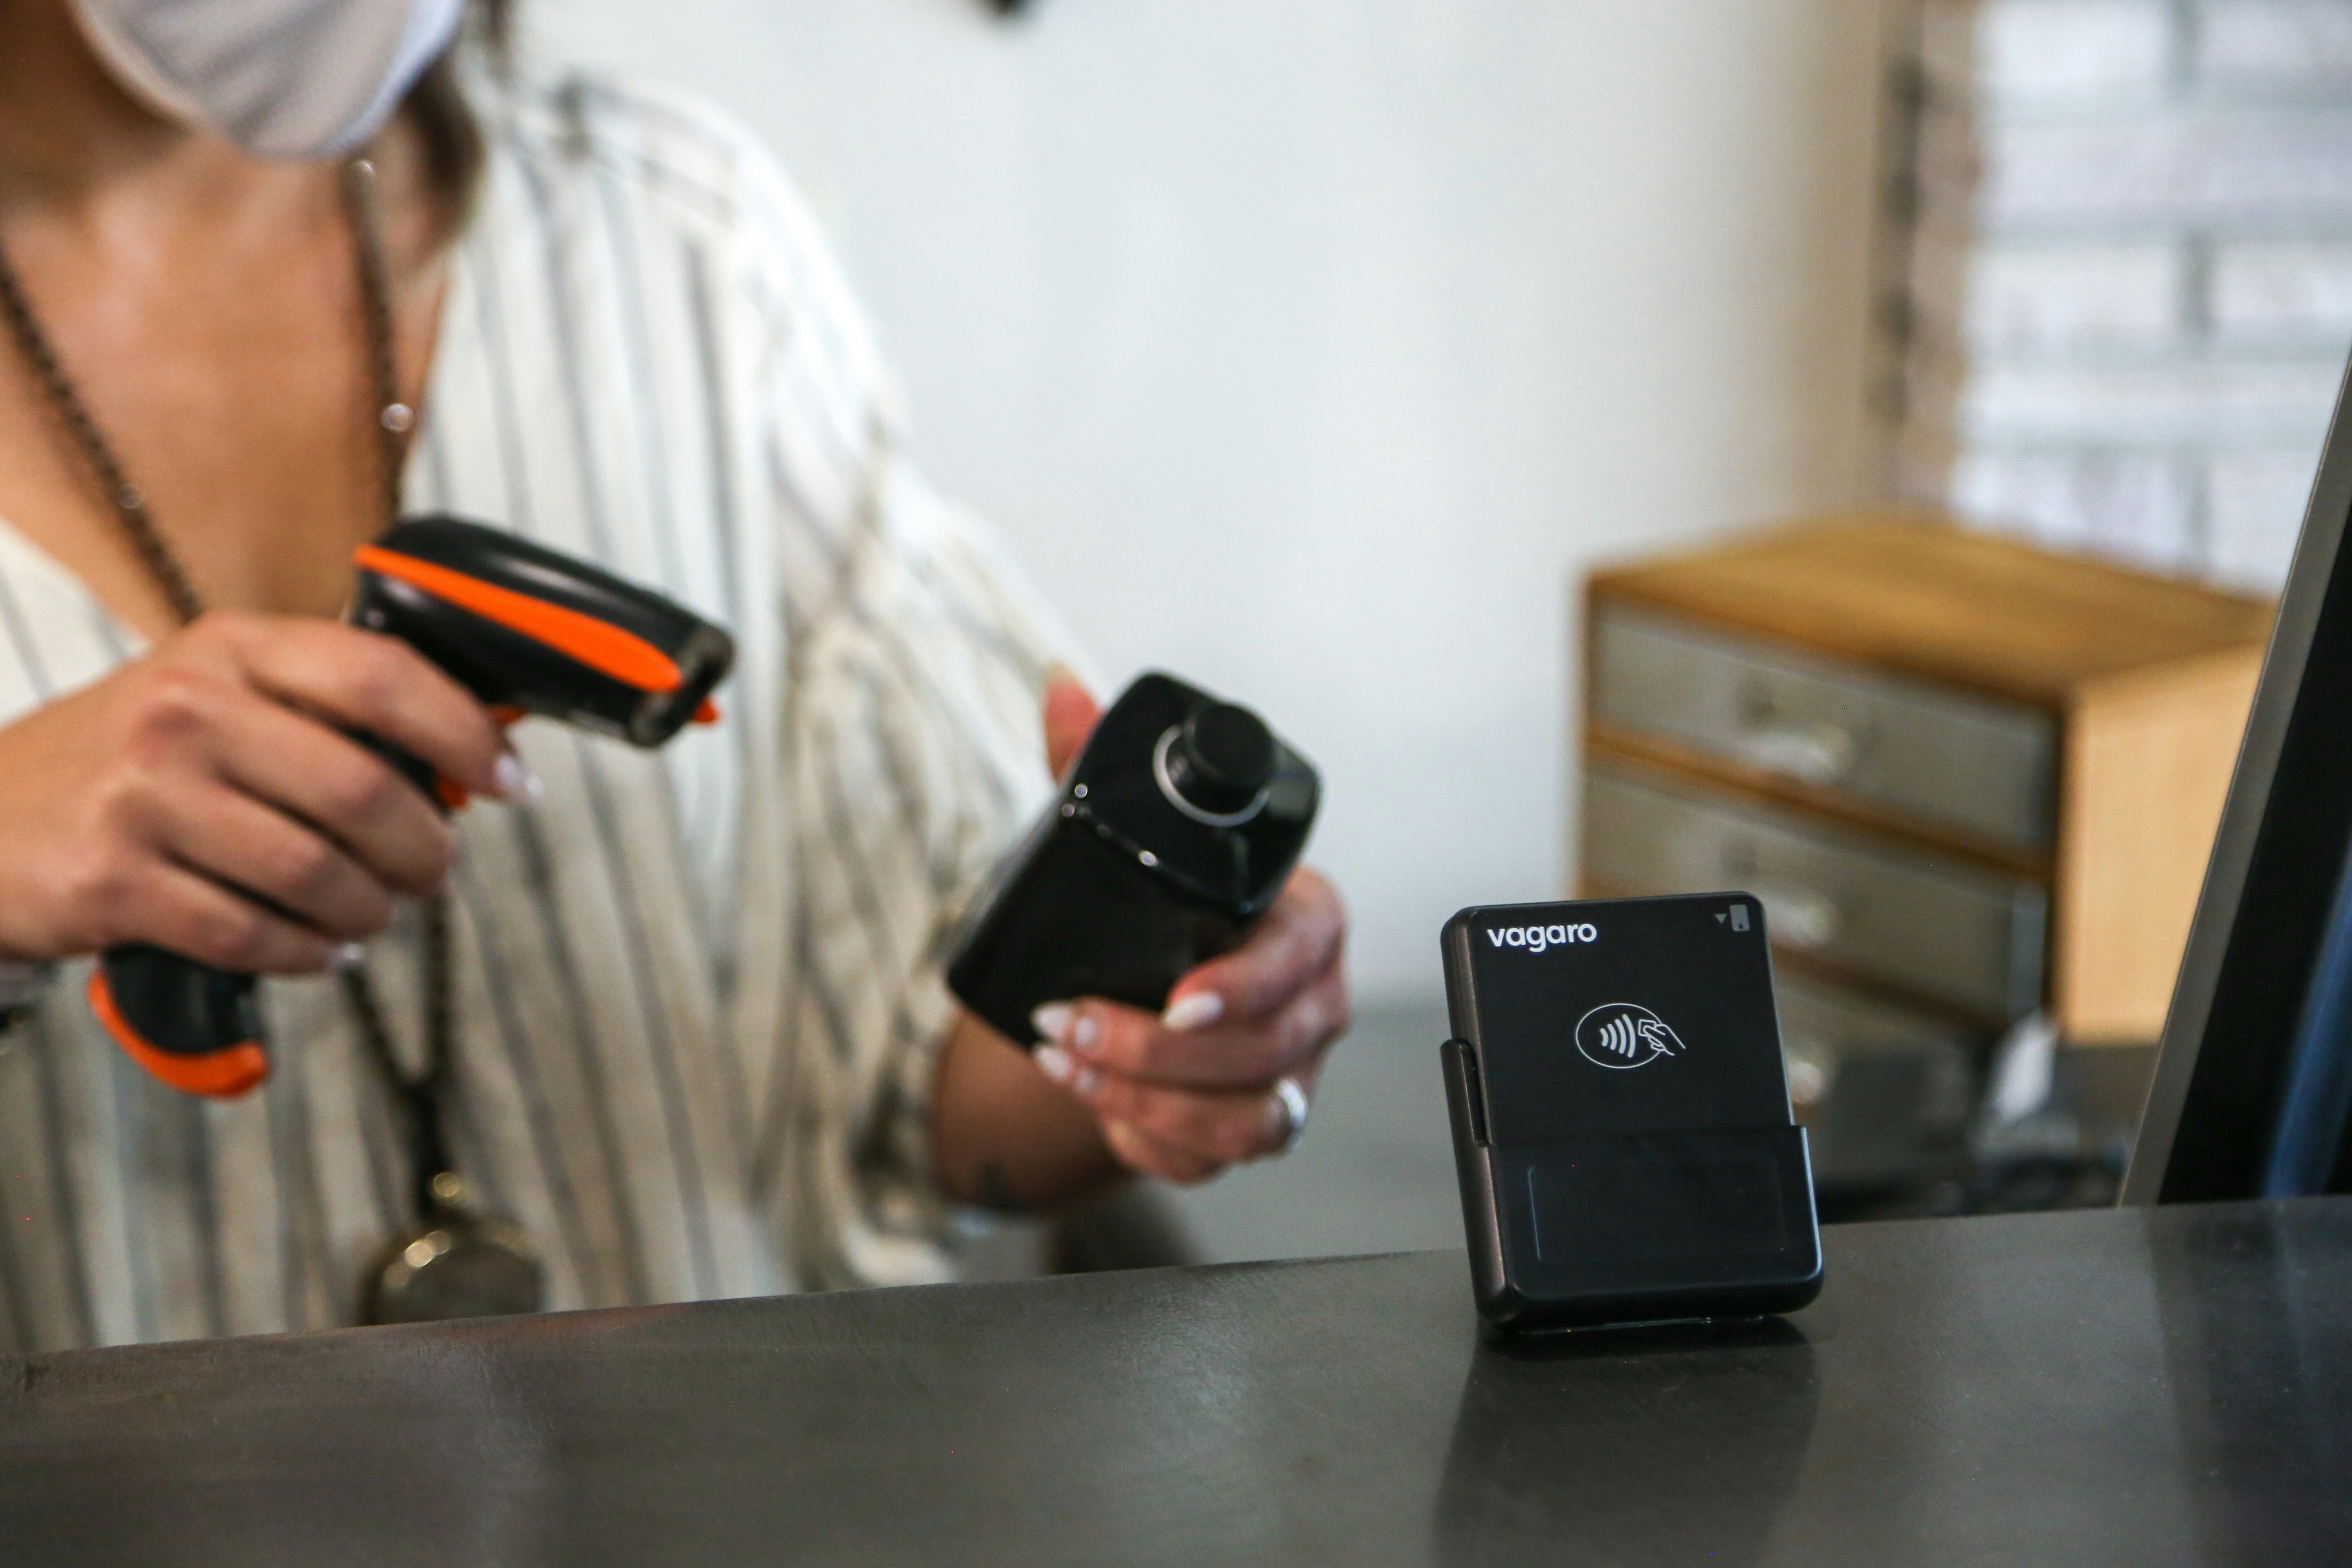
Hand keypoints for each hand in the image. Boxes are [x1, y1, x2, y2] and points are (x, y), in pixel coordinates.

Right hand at [0, 610, 517, 971]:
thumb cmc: (124, 766)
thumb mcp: (215, 700)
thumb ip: (324, 715)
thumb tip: (463, 760)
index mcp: (229, 649)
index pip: (383, 675)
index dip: (465, 733)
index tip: (510, 780)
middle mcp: (184, 710)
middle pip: (363, 790)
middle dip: (423, 848)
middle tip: (433, 873)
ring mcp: (142, 796)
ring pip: (316, 872)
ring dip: (367, 910)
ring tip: (369, 917)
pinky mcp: (110, 880)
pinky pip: (251, 933)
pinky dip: (304, 954)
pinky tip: (315, 951)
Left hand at [1027, 673, 1350, 1182]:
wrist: (1153, 989)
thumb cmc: (1163, 908)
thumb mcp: (1126, 832)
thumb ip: (1092, 762)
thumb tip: (1061, 688)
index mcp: (1304, 922)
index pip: (1298, 958)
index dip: (1244, 987)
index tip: (1177, 999)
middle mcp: (1312, 1003)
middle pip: (1269, 1049)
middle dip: (1159, 1052)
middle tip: (1071, 1023)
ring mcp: (1290, 1074)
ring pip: (1251, 1119)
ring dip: (1148, 1100)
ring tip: (1065, 1063)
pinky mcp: (1252, 1130)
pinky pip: (1216, 1157)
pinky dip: (1148, 1139)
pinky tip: (1091, 1100)